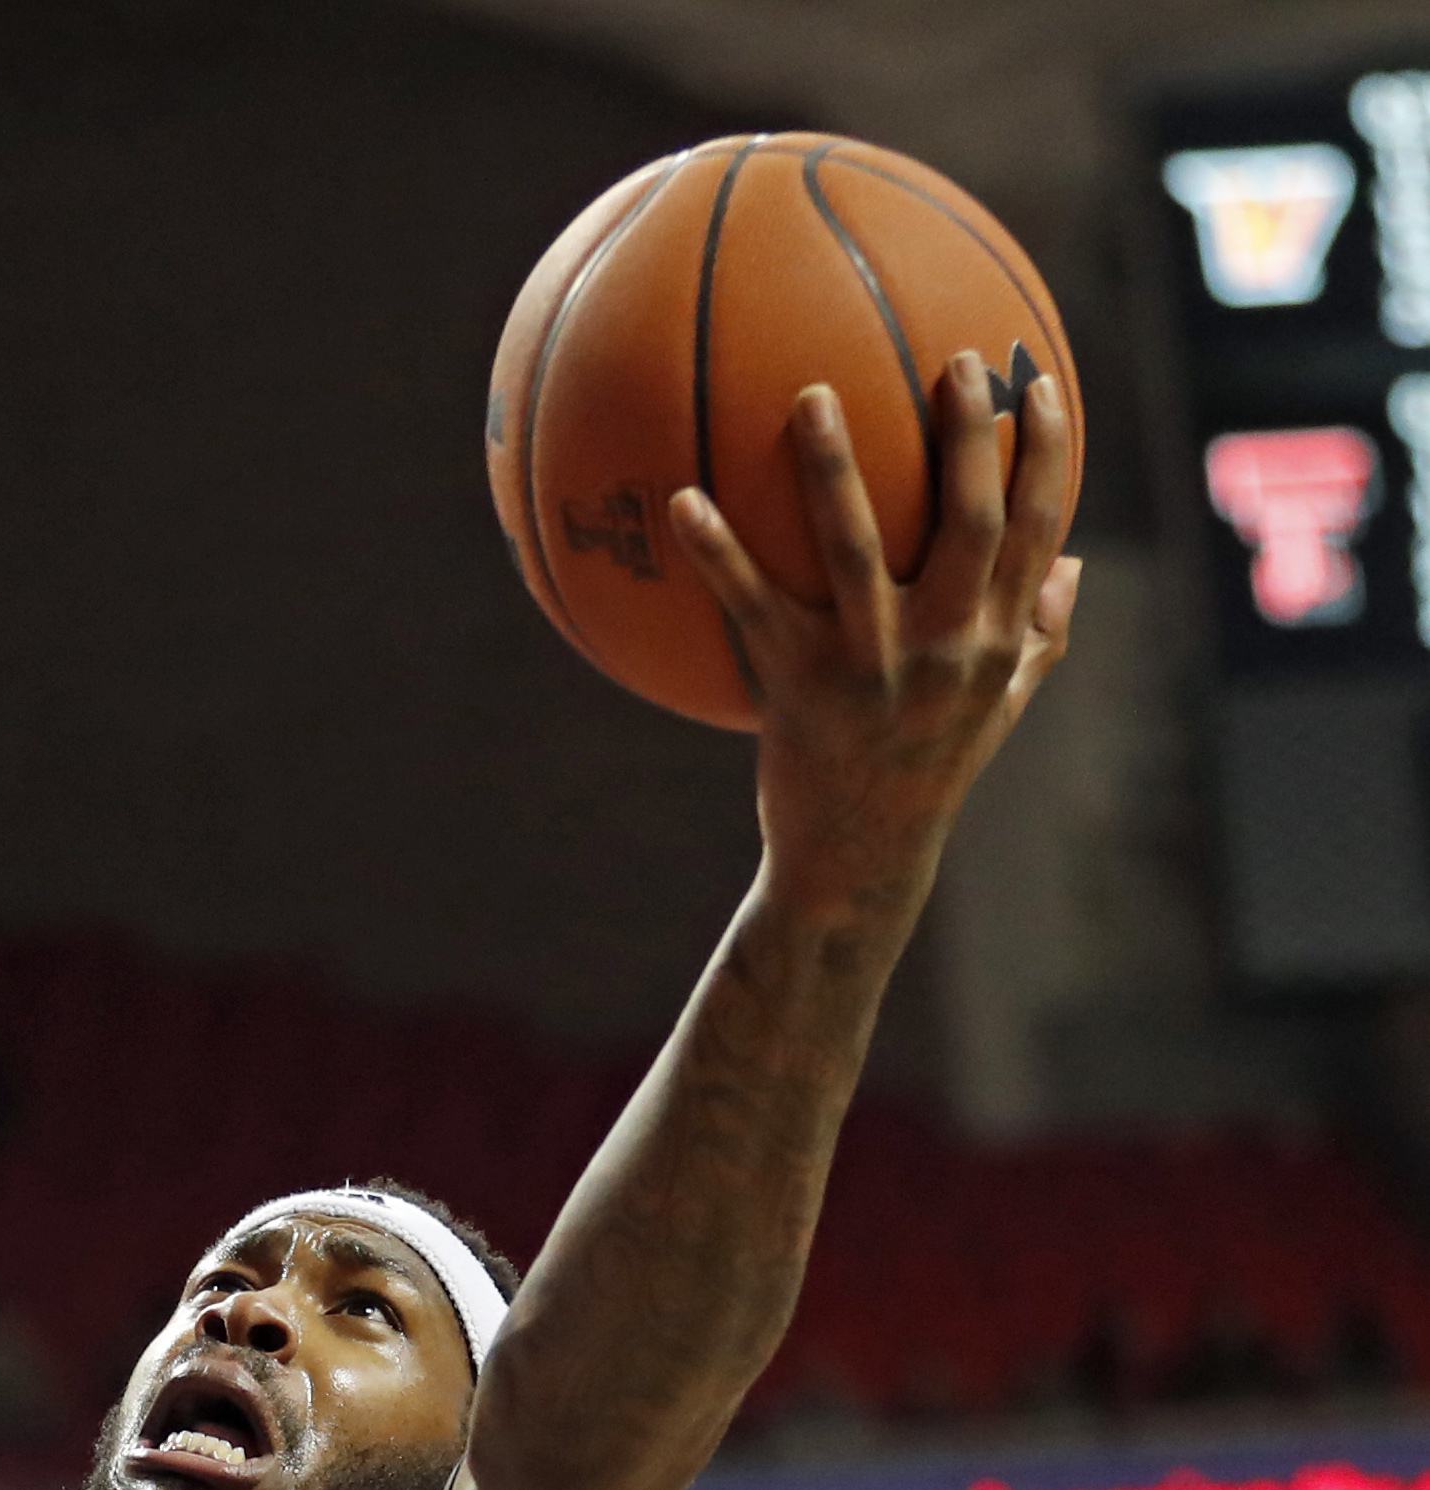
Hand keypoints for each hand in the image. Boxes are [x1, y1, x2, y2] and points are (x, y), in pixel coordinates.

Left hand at [671, 351, 1079, 927]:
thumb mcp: (998, 710)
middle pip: (970, 522)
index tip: (1038, 380)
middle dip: (968, 437)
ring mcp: (871, 667)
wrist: (857, 863)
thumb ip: (1039, 637)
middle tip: (951, 360)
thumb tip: (1074, 564)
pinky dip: (716, 554)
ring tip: (811, 395)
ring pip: (855, 549)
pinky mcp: (798, 688)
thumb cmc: (927, 774)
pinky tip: (682, 500)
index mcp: (996, 641)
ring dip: (834, 469)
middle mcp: (945, 647)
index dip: (1045, 453)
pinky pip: (752, 606)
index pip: (1037, 528)